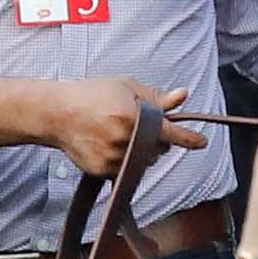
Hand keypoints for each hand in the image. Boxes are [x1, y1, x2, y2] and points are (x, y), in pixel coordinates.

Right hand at [44, 78, 205, 177]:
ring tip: (118, 132)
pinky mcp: (103, 170)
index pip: (171, 134)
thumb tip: (182, 96)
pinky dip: (125, 160)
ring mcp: (113, 158)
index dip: (189, 139)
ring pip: (145, 162)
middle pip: (160, 149)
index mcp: (134, 118)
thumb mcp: (126, 87)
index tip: (201, 142)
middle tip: (137, 124)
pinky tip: (108, 144)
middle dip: (157, 139)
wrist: (56, 113)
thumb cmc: (91, 95)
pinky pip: (127, 170)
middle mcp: (125, 141)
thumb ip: (156, 97)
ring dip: (142, 151)